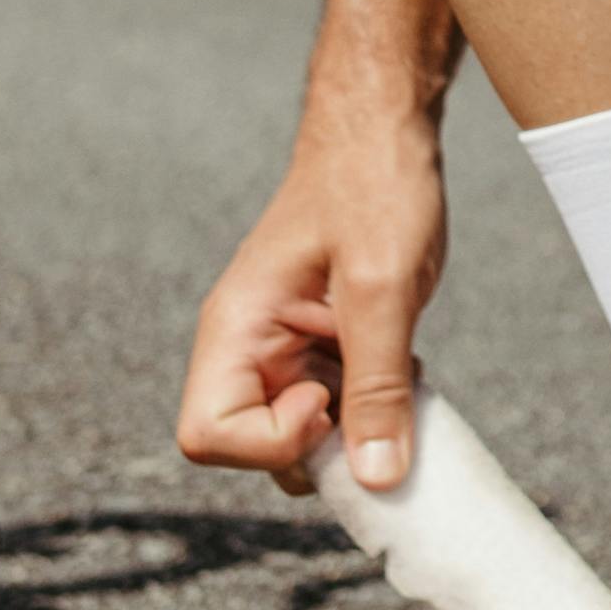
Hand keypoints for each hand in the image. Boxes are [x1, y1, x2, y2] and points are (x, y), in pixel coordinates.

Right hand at [174, 117, 445, 490]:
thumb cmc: (372, 185)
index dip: (269, 443)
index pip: (207, 436)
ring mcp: (285, 351)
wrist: (387, 129)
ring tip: (396, 371)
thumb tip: (375, 480)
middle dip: (323, 446)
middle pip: (255, 450)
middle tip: (378, 396)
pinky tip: (402, 361)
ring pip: (304, 438)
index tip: (325, 399)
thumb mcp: (381, 287)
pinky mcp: (322, 348)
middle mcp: (249, 348)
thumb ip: (376, 386)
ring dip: (356, 426)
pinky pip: (337, 409)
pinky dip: (374, 404)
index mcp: (235, 328)